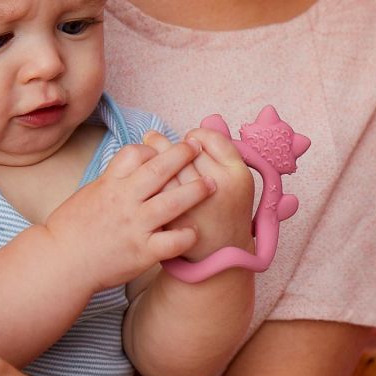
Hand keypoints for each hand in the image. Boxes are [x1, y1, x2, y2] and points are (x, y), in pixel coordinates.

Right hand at [44, 139, 214, 289]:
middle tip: (197, 148)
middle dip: (182, 155)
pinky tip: (194, 231)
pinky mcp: (143, 252)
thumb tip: (132, 164)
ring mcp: (135, 226)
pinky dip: (187, 235)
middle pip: (159, 170)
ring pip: (173, 202)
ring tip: (211, 184)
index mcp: (109, 184)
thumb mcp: (89, 193)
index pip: (135, 153)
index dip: (153, 149)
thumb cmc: (72, 228)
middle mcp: (124, 201)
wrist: (62, 262)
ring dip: (195, 190)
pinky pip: (173, 241)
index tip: (163, 151)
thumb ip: (113, 179)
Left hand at [143, 129, 253, 260]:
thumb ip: (222, 151)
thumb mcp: (235, 180)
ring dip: (151, 153)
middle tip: (153, 137)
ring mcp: (193, 205)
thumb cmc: (225, 211)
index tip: (188, 139)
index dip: (195, 135)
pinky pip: (154, 190)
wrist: (218, 256)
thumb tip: (210, 118)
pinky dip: (143, 179)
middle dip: (167, 143)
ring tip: (144, 147)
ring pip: (166, 167)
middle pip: (185, 150)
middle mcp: (218, 187)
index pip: (210, 138)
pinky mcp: (172, 220)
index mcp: (238, 174)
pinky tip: (138, 176)